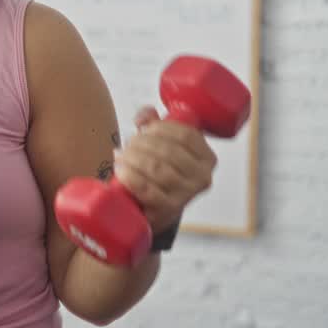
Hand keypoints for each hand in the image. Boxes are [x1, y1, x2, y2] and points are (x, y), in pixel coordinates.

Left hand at [112, 106, 217, 233]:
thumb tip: (143, 116)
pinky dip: (131, 177)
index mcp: (206, 158)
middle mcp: (202, 178)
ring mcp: (186, 196)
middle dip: (142, 143)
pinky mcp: (168, 210)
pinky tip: (121, 171)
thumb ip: (154, 122)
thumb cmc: (161, 170)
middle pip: (169, 151)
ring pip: (158, 169)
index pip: (186, 135)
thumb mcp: (164, 143)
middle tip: (127, 144)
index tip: (144, 128)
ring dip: (133, 158)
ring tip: (121, 156)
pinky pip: (148, 190)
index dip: (161, 127)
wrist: (155, 207)